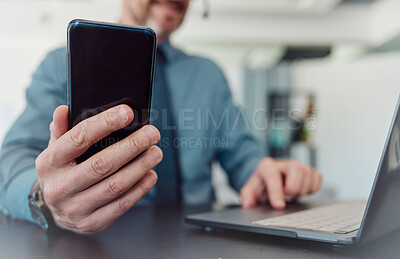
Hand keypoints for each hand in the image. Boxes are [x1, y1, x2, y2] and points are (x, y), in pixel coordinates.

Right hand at [35, 105, 162, 233]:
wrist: (55, 210)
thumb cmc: (63, 170)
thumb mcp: (56, 149)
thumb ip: (62, 129)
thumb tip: (64, 109)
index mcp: (49, 163)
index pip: (79, 138)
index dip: (105, 123)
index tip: (128, 113)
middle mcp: (59, 187)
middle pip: (102, 164)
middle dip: (132, 146)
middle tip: (152, 133)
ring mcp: (75, 208)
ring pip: (116, 185)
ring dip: (141, 166)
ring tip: (156, 152)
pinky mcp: (92, 223)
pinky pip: (122, 205)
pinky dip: (140, 188)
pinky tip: (151, 174)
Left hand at [240, 157, 321, 208]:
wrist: (269, 181)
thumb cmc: (261, 185)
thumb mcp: (250, 191)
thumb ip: (247, 196)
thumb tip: (248, 204)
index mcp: (267, 166)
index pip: (273, 175)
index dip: (276, 192)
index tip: (279, 206)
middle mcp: (284, 164)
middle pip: (297, 170)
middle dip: (293, 189)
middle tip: (286, 197)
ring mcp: (298, 166)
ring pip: (309, 173)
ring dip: (303, 189)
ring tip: (292, 195)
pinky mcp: (309, 172)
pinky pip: (318, 178)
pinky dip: (313, 188)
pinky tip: (303, 192)